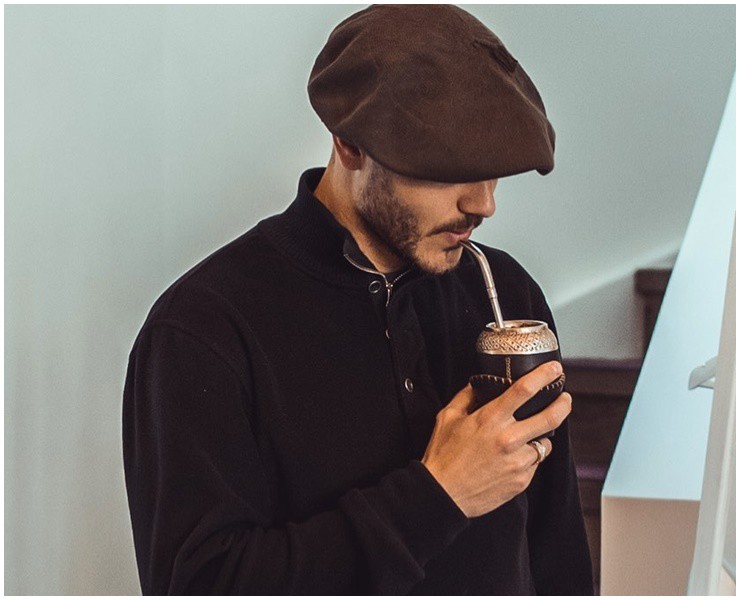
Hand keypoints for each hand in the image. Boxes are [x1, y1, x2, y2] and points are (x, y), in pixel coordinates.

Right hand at [421, 361, 570, 517]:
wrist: (443, 495)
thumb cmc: (443, 456)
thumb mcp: (448, 418)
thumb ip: (465, 397)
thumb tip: (478, 385)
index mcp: (490, 419)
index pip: (525, 390)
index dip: (544, 375)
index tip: (555, 369)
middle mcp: (508, 439)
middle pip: (550, 416)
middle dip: (563, 403)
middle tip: (565, 398)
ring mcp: (518, 462)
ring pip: (545, 442)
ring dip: (540, 436)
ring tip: (527, 436)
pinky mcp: (522, 481)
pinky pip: (535, 462)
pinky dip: (529, 457)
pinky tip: (513, 458)